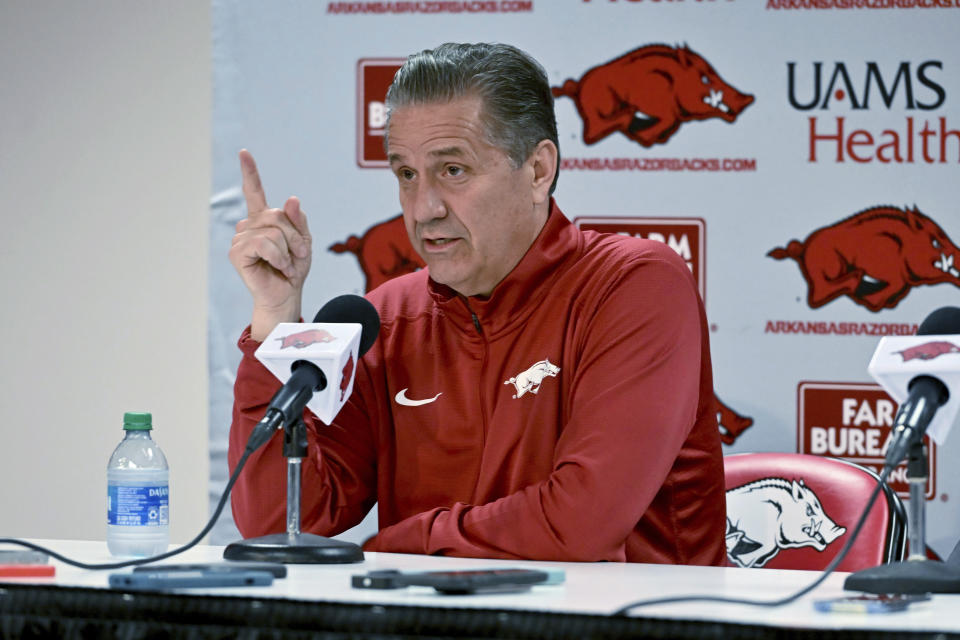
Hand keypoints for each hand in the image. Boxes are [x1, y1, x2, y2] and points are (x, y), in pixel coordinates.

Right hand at [229, 149, 312, 340]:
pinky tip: (278, 267)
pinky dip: (278, 256)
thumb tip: (291, 198)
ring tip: (286, 265)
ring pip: (273, 231)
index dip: (250, 172)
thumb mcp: (304, 241)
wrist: (287, 295)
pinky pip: (264, 243)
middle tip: (298, 256)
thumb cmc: (294, 269)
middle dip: (295, 237)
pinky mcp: (237, 252)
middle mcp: (249, 225)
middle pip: (277, 215)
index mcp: (264, 219)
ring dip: (288, 250)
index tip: (244, 152)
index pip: (254, 191)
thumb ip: (298, 219)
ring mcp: (241, 237)